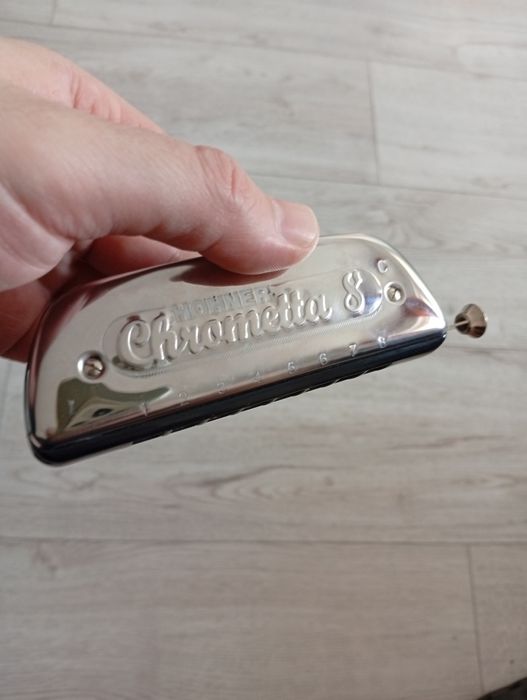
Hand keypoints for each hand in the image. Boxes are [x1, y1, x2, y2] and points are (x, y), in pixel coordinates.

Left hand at [0, 38, 318, 360]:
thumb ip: (187, 190)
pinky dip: (94, 369)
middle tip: (218, 330)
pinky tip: (108, 372)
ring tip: (158, 357)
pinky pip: (75, 349)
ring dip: (139, 338)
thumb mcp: (70, 159)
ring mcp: (38, 259)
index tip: (280, 276)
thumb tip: (288, 228)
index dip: (237, 231)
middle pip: (161, 253)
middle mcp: (65, 193)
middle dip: (186, 296)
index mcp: (84, 127)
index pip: (190, 184)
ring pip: (121, 309)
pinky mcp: (16, 317)